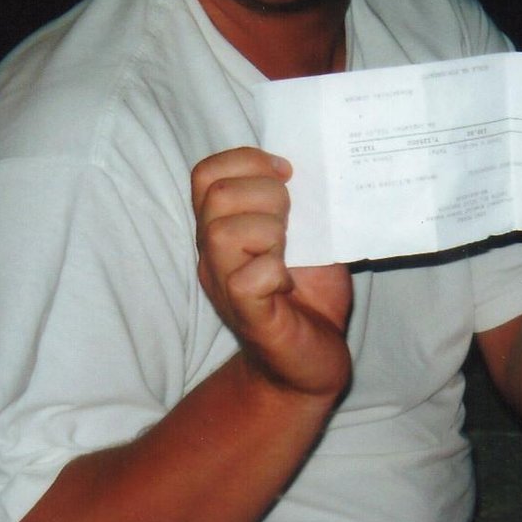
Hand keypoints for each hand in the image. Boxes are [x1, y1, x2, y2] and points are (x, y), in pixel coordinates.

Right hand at [191, 147, 352, 397]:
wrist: (311, 361)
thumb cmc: (309, 295)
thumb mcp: (307, 235)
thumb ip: (299, 202)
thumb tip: (315, 164)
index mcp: (222, 227)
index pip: (206, 173)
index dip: (247, 161)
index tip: (288, 175)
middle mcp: (213, 254)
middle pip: (215, 193)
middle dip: (267, 194)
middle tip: (293, 222)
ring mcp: (223, 284)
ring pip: (222, 232)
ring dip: (269, 231)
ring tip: (287, 253)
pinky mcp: (247, 315)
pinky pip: (245, 279)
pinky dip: (274, 272)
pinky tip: (286, 284)